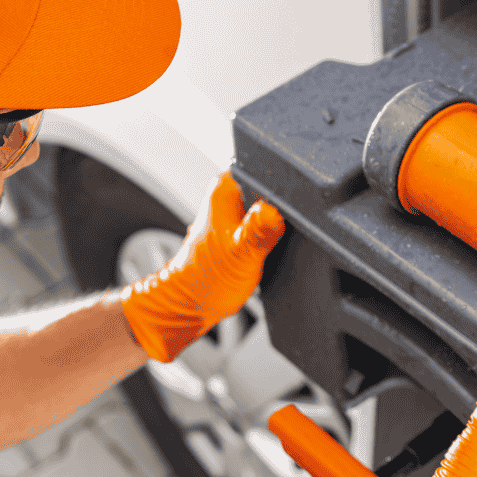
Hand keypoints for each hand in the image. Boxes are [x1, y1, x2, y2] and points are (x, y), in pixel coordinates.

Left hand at [119, 171, 284, 361]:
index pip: (266, 172)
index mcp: (224, 188)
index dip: (284, 194)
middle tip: (270, 241)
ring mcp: (231, 213)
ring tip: (263, 249)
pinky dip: (267, 239)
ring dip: (273, 229)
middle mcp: (226, 195)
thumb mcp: (242, 254)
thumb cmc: (207, 281)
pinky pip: (262, 226)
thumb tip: (273, 212)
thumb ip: (259, 230)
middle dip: (280, 215)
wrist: (192, 305)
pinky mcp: (236, 230)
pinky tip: (262, 253)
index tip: (282, 219)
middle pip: (272, 192)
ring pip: (269, 210)